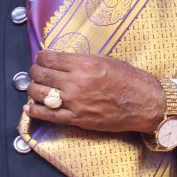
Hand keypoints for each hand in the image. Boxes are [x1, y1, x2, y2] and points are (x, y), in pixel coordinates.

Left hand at [26, 50, 167, 133]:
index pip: (48, 58)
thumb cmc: (130, 80)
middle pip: (40, 74)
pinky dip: (34, 110)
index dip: (41, 57)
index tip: (41, 59)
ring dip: (33, 89)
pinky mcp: (76, 118)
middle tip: (38, 72)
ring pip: (38, 93)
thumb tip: (59, 59)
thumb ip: (80, 60)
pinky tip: (30, 107)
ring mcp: (74, 102)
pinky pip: (46, 115)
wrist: (147, 104)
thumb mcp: (105, 61)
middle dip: (35, 71)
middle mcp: (76, 82)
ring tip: (36, 87)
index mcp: (84, 64)